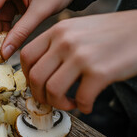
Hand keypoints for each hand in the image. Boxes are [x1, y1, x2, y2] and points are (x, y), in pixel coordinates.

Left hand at [20, 10, 136, 113]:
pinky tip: (87, 104)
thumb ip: (56, 46)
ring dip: (58, 104)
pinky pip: (81, 99)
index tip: (37, 84)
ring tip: (70, 103)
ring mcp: (81, 56)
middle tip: (51, 99)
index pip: (26, 56)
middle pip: (35, 77)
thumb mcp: (77, 30)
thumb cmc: (111, 33)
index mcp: (57, 31)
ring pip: (52, 91)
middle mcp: (65, 41)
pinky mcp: (100, 71)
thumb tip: (39, 75)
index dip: (27, 76)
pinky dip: (82, 107)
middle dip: (40, 95)